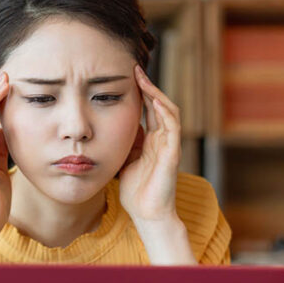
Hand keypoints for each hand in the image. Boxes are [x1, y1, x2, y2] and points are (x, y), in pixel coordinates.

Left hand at [118, 65, 182, 223]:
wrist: (147, 214)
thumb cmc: (136, 192)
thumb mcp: (124, 162)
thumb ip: (123, 145)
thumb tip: (110, 129)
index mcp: (152, 141)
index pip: (147, 110)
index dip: (139, 92)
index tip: (126, 76)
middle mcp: (163, 140)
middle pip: (158, 105)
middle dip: (147, 86)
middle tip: (134, 68)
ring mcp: (170, 145)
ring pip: (167, 111)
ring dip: (156, 93)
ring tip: (143, 78)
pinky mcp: (173, 154)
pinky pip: (172, 127)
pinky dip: (164, 112)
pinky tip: (155, 100)